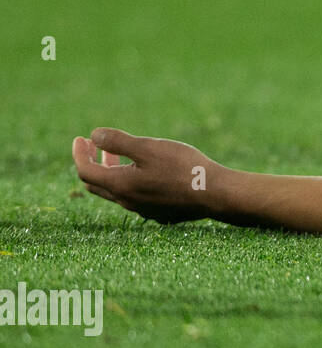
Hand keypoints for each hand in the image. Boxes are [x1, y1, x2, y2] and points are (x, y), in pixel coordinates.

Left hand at [72, 128, 223, 223]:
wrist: (216, 194)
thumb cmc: (183, 168)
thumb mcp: (149, 147)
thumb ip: (118, 141)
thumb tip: (95, 135)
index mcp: (120, 185)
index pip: (85, 171)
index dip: (79, 154)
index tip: (81, 138)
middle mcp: (128, 202)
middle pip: (97, 184)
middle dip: (92, 162)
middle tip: (96, 145)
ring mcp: (144, 210)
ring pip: (116, 192)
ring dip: (112, 172)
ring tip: (120, 156)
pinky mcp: (160, 213)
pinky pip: (135, 198)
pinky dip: (129, 182)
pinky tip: (146, 172)